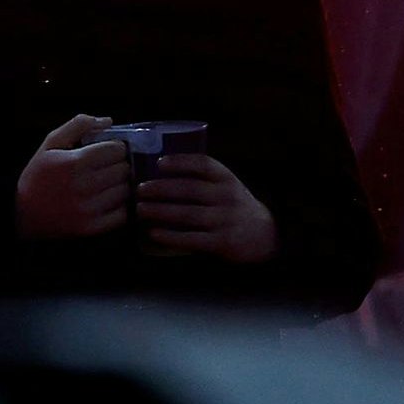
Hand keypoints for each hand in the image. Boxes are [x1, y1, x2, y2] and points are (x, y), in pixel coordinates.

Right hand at [16, 113, 129, 239]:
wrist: (21, 213)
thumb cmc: (38, 175)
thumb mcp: (51, 144)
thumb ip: (78, 125)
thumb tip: (108, 120)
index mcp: (74, 162)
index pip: (116, 149)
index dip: (115, 148)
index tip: (108, 151)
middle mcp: (83, 186)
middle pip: (123, 169)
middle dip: (118, 166)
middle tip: (108, 168)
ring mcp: (88, 209)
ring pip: (125, 191)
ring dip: (120, 186)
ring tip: (107, 185)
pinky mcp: (90, 228)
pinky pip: (121, 214)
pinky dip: (119, 207)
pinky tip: (107, 202)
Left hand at [136, 152, 278, 262]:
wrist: (264, 234)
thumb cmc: (234, 206)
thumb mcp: (226, 186)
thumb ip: (203, 179)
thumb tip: (160, 170)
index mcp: (227, 178)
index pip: (203, 164)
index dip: (181, 162)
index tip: (159, 163)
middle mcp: (227, 196)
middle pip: (189, 189)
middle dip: (161, 188)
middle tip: (139, 190)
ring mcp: (225, 220)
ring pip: (187, 214)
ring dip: (160, 211)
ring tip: (140, 209)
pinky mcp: (222, 242)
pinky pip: (192, 238)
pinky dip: (171, 236)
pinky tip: (154, 233)